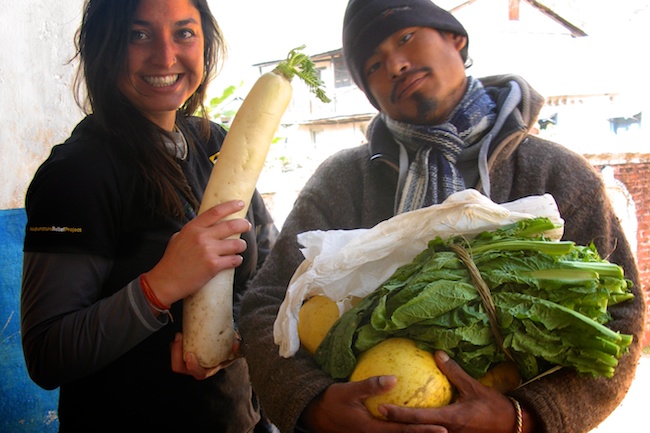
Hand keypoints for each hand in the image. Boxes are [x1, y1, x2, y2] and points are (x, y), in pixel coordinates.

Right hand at [145, 200, 251, 305]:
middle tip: (247, 225)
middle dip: (243, 224)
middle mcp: (202, 237)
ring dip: (242, 245)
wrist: (167, 281)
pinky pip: (234, 260)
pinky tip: (236, 260)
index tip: (240, 204)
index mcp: (193, 228)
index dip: (230, 206)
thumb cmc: (172, 260)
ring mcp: (209, 251)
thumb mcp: (178, 238)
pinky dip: (237, 260)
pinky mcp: (214, 266)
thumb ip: (193, 230)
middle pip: (231, 226)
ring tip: (241, 247)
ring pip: (236, 244)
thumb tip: (206, 226)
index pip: (215, 212)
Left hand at [170, 332, 241, 379]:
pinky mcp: (185, 352)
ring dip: (174, 349)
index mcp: (209, 369)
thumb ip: (237, 348)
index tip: (190, 355)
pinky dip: (176, 345)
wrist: (226, 343)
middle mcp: (198, 367)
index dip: (193, 367)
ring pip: (177, 360)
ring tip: (179, 336)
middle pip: (181, 368)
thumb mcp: (235, 349)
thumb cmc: (229, 349)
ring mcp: (190, 361)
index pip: (199, 373)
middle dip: (177, 354)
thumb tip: (236, 344)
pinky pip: (177, 352)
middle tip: (179, 339)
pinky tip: (180, 335)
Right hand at [301, 377, 446, 432]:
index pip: (403, 430)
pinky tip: (414, 418)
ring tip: (436, 428)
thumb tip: (394, 378)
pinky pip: (392, 430)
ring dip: (416, 432)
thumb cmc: (332, 401)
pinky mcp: (372, 430)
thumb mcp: (348, 391)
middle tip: (447, 431)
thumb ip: (371, 386)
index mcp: (372, 429)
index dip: (423, 430)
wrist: (316, 414)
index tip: (442, 428)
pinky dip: (404, 427)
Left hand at [380, 351, 520, 432]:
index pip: (419, 417)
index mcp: (451, 419)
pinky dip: (421, 427)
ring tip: (388, 418)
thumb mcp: (473, 387)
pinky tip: (411, 420)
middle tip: (377, 413)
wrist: (512, 426)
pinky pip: (434, 432)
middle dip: (396, 424)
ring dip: (407, 427)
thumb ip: (454, 372)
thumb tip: (438, 354)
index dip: (399, 414)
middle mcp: (447, 431)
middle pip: (416, 430)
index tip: (381, 408)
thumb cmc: (493, 406)